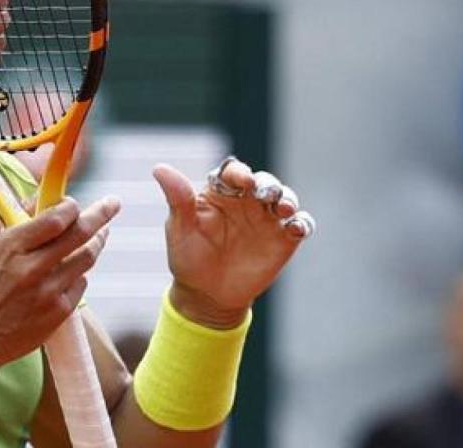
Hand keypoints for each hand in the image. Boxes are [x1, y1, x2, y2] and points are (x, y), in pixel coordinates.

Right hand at [0, 197, 120, 367]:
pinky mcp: (60, 311)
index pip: (55, 218)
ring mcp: (49, 291)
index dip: (71, 206)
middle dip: (101, 214)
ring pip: (87, 257)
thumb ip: (17, 216)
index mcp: (13, 247)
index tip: (74, 203)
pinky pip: (81, 282)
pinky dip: (79, 272)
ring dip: (96, 242)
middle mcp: (33, 268)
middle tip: (113, 204)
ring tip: (101, 233)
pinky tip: (72, 271)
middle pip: (80, 234)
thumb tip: (43, 194)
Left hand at [153, 160, 313, 328]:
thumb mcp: (181, 229)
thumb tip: (159, 168)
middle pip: (264, 181)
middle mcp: (247, 201)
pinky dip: (302, 222)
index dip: (239, 172)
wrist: (208, 295)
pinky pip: (301, 224)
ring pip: (285, 198)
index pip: (233, 173)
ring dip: (287, 198)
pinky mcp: (284, 239)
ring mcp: (267, 219)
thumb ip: (177, 198)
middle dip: (268, 184)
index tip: (242, 180)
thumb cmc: (189, 258)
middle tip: (265, 194)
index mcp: (222, 193)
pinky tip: (295, 227)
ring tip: (283, 208)